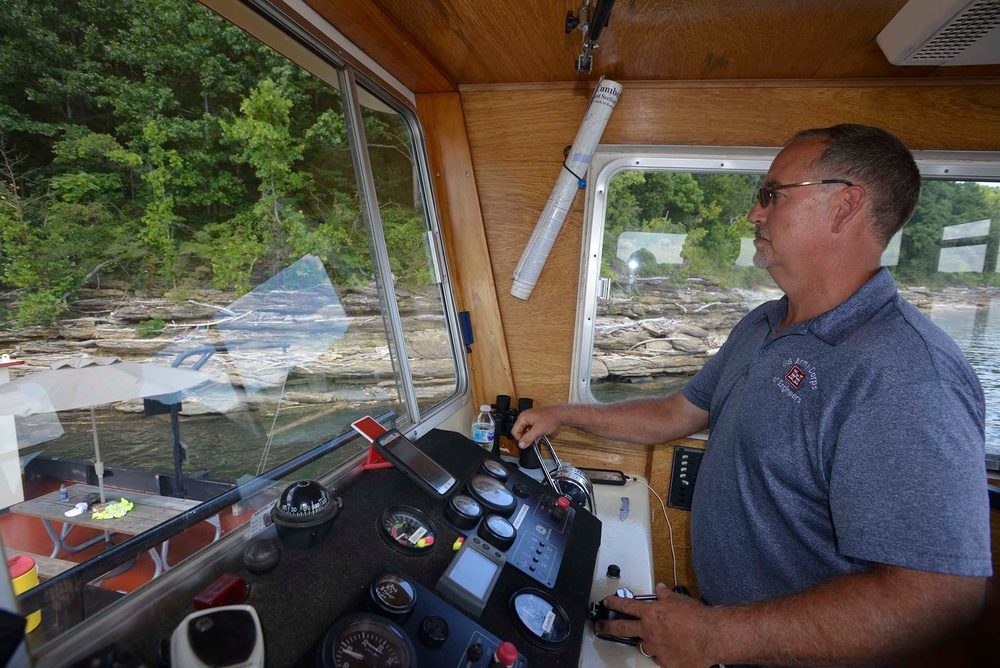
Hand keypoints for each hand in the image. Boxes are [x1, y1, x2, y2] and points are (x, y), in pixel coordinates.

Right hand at [510, 406, 561, 448]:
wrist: (559, 415)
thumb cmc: (550, 419)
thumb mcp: (538, 431)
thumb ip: (528, 438)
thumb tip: (521, 444)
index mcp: (523, 417)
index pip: (514, 431)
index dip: (520, 439)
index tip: (526, 443)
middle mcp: (524, 417)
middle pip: (519, 431)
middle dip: (526, 437)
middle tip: (534, 438)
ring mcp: (529, 418)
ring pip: (525, 431)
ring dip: (530, 435)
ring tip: (538, 435)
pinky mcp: (533, 420)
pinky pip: (530, 429)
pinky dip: (533, 433)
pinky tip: (539, 433)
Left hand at [595, 583, 714, 666]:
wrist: (711, 636)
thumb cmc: (697, 616)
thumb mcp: (679, 599)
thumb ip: (666, 596)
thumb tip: (660, 589)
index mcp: (651, 613)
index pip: (626, 606)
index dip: (614, 603)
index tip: (607, 603)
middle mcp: (649, 631)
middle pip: (622, 628)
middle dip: (608, 627)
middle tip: (600, 626)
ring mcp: (656, 649)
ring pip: (645, 646)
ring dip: (649, 642)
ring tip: (661, 640)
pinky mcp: (666, 663)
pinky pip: (662, 659)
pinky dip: (666, 654)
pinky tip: (676, 650)